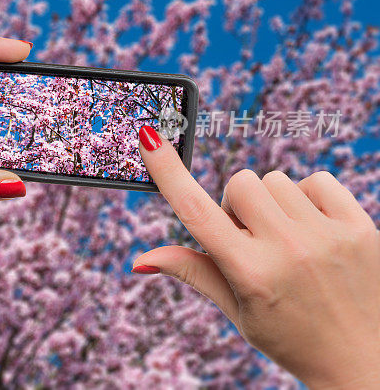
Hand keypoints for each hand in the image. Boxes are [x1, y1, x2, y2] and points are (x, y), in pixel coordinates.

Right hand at [133, 125, 379, 388]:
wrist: (363, 362)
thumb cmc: (289, 336)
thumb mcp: (236, 310)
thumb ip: (191, 271)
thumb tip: (139, 259)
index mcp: (249, 274)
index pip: (196, 211)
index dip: (168, 171)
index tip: (149, 136)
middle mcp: (287, 250)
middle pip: (240, 183)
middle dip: (237, 205)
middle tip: (253, 240)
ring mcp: (327, 236)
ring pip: (275, 180)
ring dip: (273, 203)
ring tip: (288, 241)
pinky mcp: (359, 227)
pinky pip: (318, 180)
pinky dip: (309, 198)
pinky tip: (314, 230)